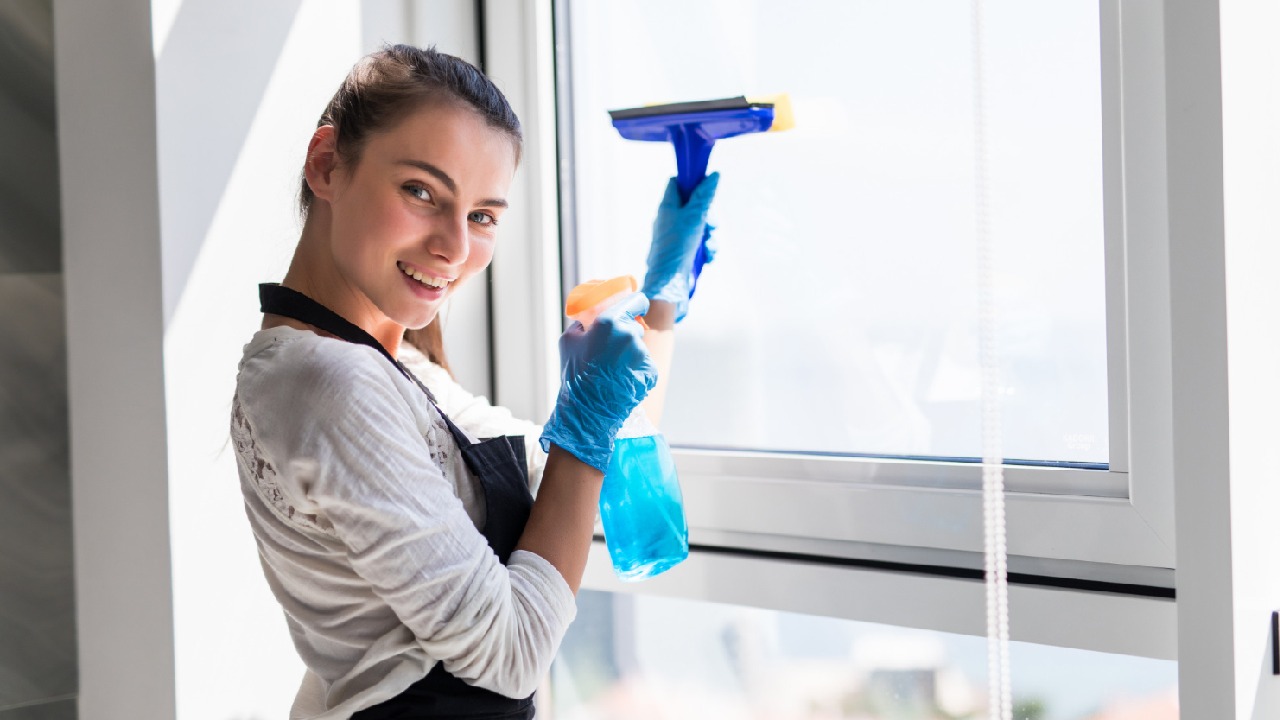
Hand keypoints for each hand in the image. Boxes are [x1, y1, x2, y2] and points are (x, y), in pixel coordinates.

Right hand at [539, 292, 657, 471]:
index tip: (636, 306)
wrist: (588, 409)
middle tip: (610, 349)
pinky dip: (636, 370)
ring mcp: (643, 355)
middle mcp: (631, 335)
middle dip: (625, 334)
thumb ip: (582, 324)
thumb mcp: (568, 341)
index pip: (636, 301)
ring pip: (639, 348)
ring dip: (629, 354)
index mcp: (611, 322)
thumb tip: (590, 321)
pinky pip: (645, 365)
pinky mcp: (651, 373)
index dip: (636, 303)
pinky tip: (622, 380)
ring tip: (613, 370)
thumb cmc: (575, 374)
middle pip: (635, 327)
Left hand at [642, 172, 719, 321]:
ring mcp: (676, 237)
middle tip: (711, 226)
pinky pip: (699, 244)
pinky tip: (707, 258)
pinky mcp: (682, 252)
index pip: (676, 184)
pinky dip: (706, 250)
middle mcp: (670, 220)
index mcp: (667, 207)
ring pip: (700, 227)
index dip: (691, 182)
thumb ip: (704, 196)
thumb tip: (713, 175)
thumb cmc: (677, 247)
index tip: (706, 187)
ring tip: (708, 248)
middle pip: (694, 207)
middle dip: (708, 217)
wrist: (668, 283)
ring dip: (710, 237)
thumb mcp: (694, 217)